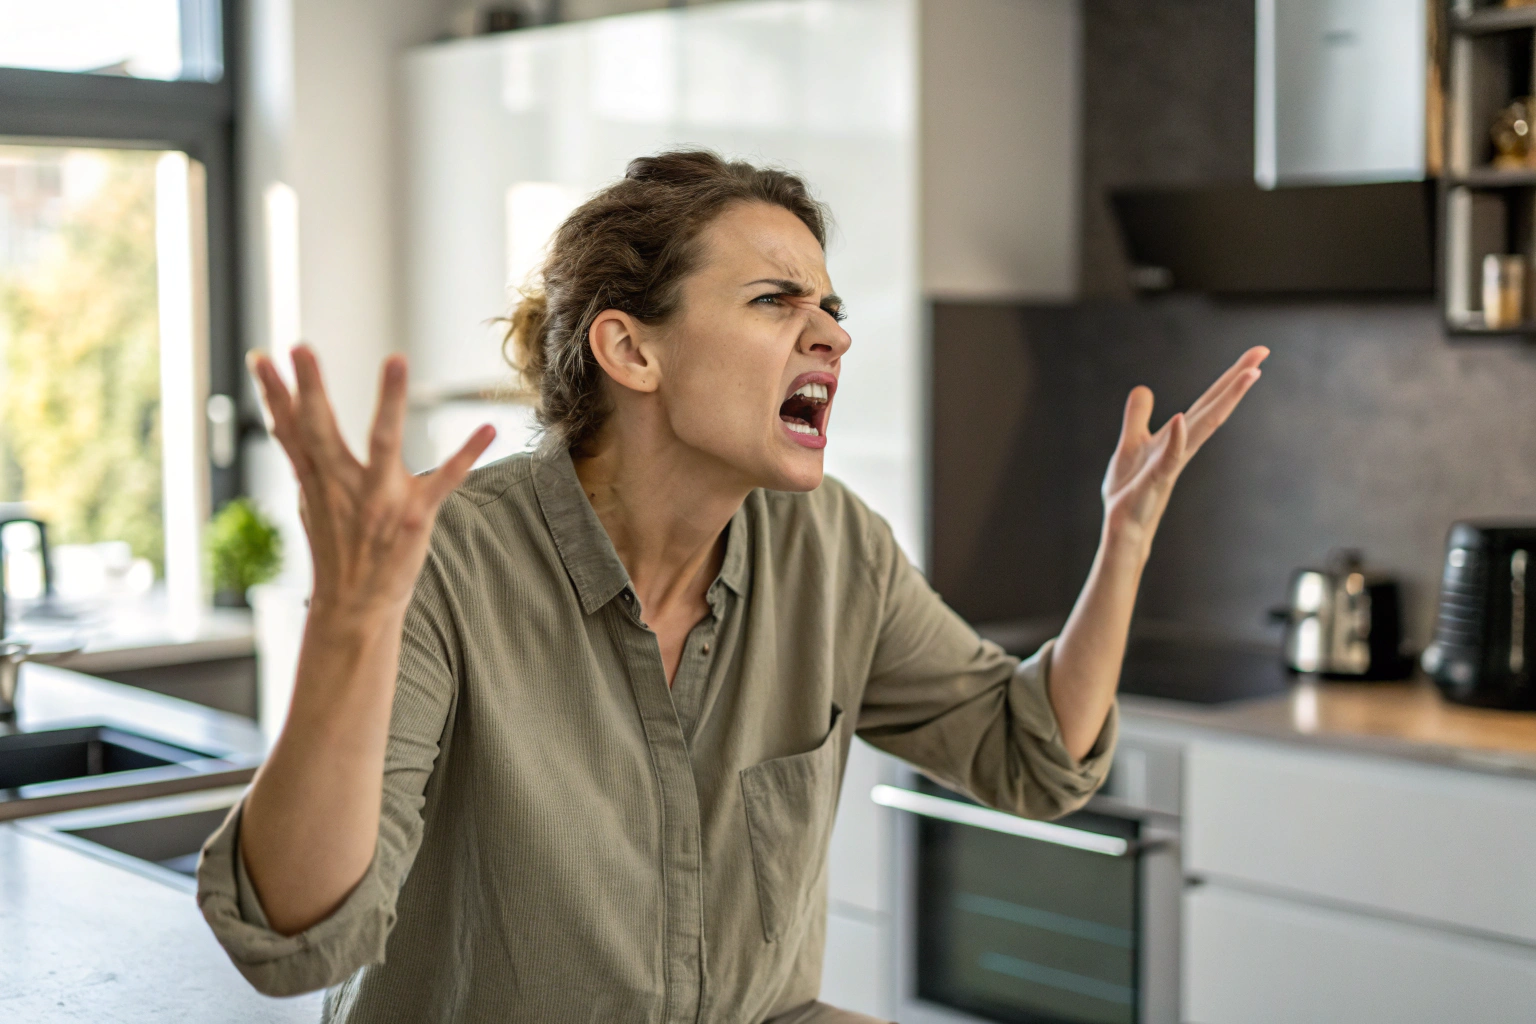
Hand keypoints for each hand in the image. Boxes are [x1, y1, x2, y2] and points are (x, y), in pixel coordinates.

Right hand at [249, 345, 494, 619]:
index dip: (274, 393)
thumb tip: (280, 414)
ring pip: (384, 443)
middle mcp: (344, 485)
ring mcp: (380, 499)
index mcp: (317, 479)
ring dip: (389, 402)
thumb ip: (300, 455)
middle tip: (301, 349)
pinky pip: (446, 479)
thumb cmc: (336, 546)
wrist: (355, 606)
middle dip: (311, 390)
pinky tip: (488, 429)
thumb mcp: (309, 499)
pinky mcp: (415, 514)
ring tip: (394, 359)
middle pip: (322, 430)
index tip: (261, 357)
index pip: (289, 429)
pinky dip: (467, 455)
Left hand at [1100, 346, 1267, 548]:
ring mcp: (1171, 464)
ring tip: (1248, 374)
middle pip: (1213, 408)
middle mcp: (1181, 447)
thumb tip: (1143, 388)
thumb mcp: (1130, 445)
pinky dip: (1176, 439)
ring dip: (1224, 401)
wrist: (1124, 529)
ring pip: (1202, 428)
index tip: (1256, 353)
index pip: (1207, 403)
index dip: (1229, 378)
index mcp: (1177, 437)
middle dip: (1237, 381)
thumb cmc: (1130, 491)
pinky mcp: (1154, 481)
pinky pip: (1168, 458)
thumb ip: (1137, 417)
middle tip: (1262, 352)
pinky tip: (1181, 419)